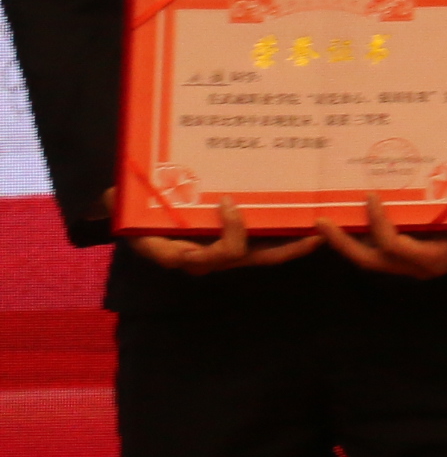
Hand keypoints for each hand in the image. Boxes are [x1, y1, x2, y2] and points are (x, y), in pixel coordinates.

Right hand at [130, 202, 317, 277]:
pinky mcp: (234, 245)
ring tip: (324, 231)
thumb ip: (121, 203)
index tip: (229, 202)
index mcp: (180, 253)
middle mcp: (206, 258)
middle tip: (312, 235)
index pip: (212, 255)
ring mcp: (222, 254)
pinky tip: (311, 223)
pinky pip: (263, 246)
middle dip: (283, 251)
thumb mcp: (125, 209)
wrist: (138, 219)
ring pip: (262, 257)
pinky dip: (285, 237)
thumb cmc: (133, 213)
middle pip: (250, 260)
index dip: (229, 233)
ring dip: (293, 246)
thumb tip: (113, 195)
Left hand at [318, 177, 446, 280]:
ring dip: (346, 241)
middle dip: (343, 243)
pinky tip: (348, 218)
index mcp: (436, 258)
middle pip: (371, 260)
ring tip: (325, 223)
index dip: (378, 222)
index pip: (393, 246)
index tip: (371, 195)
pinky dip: (361, 235)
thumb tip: (439, 180)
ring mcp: (413, 264)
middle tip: (321, 223)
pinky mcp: (408, 256)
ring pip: (371, 258)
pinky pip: (378, 249)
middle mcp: (421, 268)